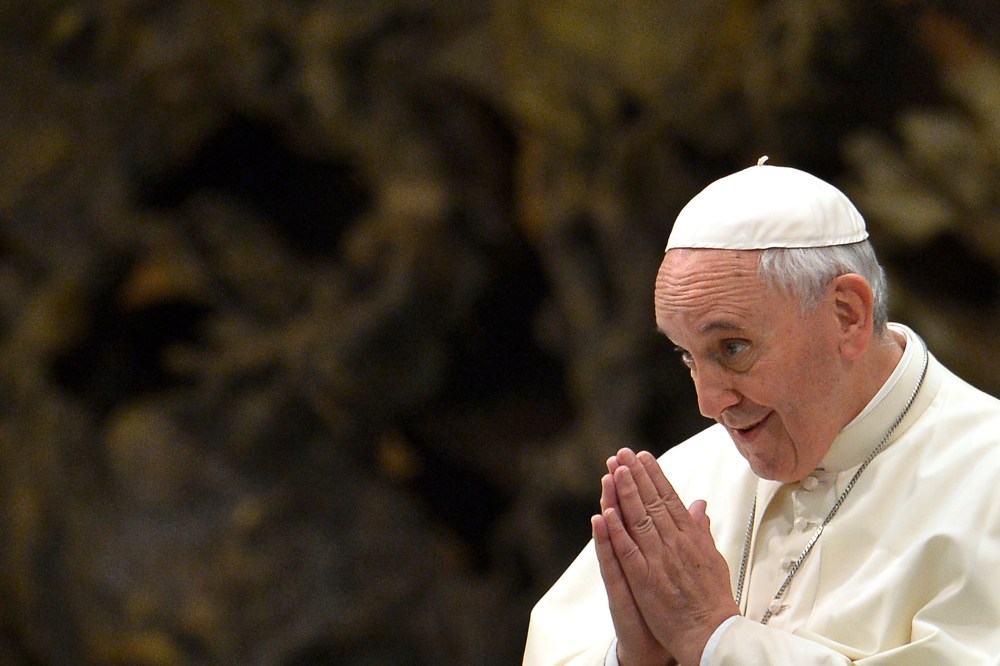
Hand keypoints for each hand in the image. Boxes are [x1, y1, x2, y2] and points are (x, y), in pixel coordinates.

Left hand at [594, 449, 738, 665]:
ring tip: (614, 469)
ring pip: (638, 519)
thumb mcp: (712, 557)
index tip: (643, 456)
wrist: (712, 633)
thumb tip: (699, 504)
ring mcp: (659, 559)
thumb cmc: (713, 598)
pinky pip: (627, 550)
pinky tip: (606, 512)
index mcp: (691, 537)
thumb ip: (701, 529)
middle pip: (652, 502)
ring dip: (625, 493)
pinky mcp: (644, 578)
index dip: (655, 475)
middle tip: (622, 453)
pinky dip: (617, 530)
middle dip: (636, 475)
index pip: (670, 498)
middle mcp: (675, 543)